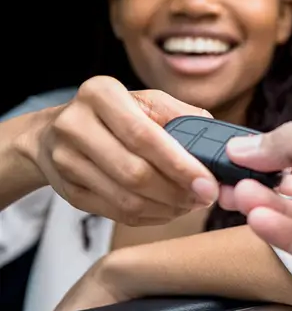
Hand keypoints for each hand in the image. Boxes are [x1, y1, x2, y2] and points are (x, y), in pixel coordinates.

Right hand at [20, 76, 218, 224]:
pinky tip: (168, 209)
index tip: (208, 183)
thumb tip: (218, 140)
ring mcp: (66, 161)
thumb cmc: (114, 115)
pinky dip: (151, 216)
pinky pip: (117, 213)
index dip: (180, 165)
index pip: (144, 136)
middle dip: (177, 191)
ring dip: (167, 208)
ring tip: (190, 204)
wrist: (55, 132)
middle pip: (134, 172)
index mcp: (101, 94)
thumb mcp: (145, 102)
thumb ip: (181, 116)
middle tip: (205, 197)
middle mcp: (76, 125)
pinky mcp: (68, 190)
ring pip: (126, 199)